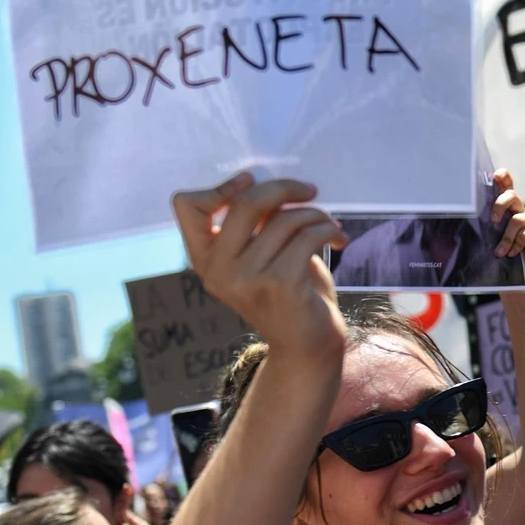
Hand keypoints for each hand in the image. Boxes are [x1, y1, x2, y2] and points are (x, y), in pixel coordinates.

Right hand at [171, 173, 347, 363]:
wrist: (308, 344)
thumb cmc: (289, 292)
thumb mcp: (263, 255)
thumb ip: (256, 224)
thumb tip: (267, 182)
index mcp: (205, 260)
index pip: (187, 206)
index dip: (220, 186)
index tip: (252, 180)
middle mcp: (218, 270)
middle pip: (244, 203)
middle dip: (283, 187)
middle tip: (310, 190)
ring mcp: (246, 279)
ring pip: (285, 219)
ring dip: (316, 214)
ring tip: (330, 225)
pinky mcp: (279, 284)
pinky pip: (307, 236)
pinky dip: (328, 230)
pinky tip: (338, 239)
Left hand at [488, 169, 524, 283]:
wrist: (518, 280)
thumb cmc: (500, 259)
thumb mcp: (489, 240)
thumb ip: (484, 227)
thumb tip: (464, 219)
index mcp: (506, 209)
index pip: (506, 187)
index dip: (503, 178)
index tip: (495, 175)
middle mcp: (519, 211)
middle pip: (512, 195)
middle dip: (500, 204)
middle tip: (492, 220)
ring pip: (517, 219)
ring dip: (506, 238)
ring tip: (500, 252)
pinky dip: (518, 244)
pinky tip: (513, 254)